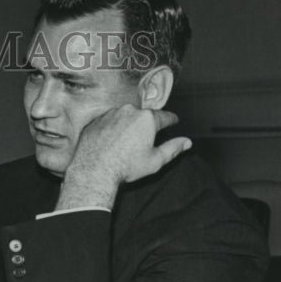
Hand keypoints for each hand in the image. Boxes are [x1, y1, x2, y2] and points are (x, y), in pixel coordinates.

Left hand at [56, 104, 189, 210]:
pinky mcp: (96, 121)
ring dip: (127, 126)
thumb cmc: (125, 167)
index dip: (170, 120)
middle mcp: (128, 111)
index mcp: (146, 118)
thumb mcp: (155, 160)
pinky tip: (111, 143)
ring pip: (124, 117)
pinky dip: (111, 129)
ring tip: (125, 144)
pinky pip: (108, 122)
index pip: (164, 116)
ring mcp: (110, 114)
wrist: (94, 171)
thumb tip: (186, 142)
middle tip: (144, 140)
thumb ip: (173, 148)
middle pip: (142, 116)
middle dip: (145, 125)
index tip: (173, 121)